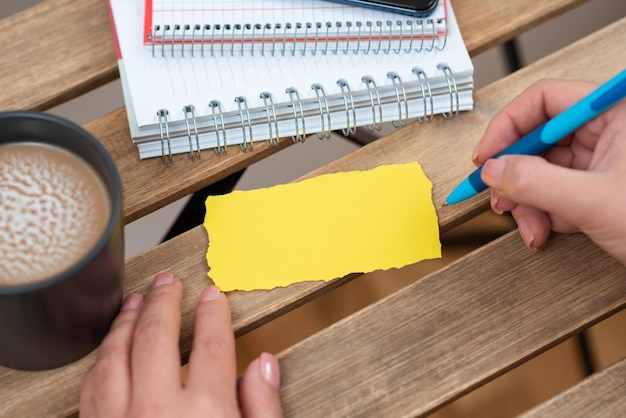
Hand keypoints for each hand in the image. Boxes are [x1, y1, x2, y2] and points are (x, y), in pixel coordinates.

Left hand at [80, 272, 282, 417]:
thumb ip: (263, 408)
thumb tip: (264, 366)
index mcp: (206, 412)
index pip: (212, 345)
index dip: (214, 314)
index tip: (213, 296)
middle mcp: (158, 411)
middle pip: (157, 337)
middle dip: (163, 302)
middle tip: (167, 282)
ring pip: (116, 355)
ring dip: (126, 322)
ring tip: (136, 301)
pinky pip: (92, 385)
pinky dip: (101, 359)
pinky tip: (110, 347)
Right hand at [472, 78, 625, 264]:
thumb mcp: (594, 202)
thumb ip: (536, 183)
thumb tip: (494, 171)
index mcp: (616, 112)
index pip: (544, 100)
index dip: (507, 127)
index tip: (485, 157)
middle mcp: (608, 129)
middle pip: (539, 139)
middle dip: (516, 175)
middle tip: (499, 197)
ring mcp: (603, 157)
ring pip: (542, 168)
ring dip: (528, 201)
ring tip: (531, 227)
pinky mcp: (599, 182)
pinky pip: (555, 189)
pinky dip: (544, 211)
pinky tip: (548, 229)